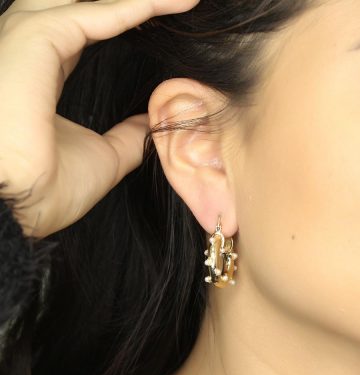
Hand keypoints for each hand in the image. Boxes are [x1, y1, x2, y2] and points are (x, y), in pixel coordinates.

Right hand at [0, 0, 199, 238]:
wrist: (18, 208)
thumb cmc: (49, 188)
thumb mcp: (105, 157)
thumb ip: (128, 136)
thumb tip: (152, 122)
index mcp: (42, 74)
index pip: (88, 30)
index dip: (126, 21)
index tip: (169, 17)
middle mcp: (31, 49)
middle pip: (86, 5)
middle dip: (132, 3)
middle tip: (181, 0)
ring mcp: (27, 40)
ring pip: (89, 1)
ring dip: (140, 1)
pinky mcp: (34, 40)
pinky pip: (93, 15)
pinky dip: (134, 8)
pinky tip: (169, 4)